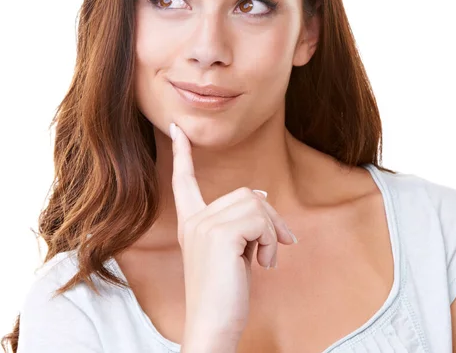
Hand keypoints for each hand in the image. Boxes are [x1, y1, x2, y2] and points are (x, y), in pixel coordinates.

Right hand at [169, 122, 297, 344]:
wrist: (213, 327)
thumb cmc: (225, 294)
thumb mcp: (233, 252)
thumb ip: (241, 222)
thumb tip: (262, 195)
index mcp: (191, 223)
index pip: (184, 180)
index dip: (182, 153)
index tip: (178, 129)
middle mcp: (194, 220)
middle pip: (245, 193)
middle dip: (270, 218)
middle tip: (278, 246)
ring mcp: (204, 225)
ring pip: (256, 204)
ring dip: (271, 233)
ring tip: (265, 260)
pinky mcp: (219, 234)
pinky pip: (260, 220)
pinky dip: (271, 241)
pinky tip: (263, 264)